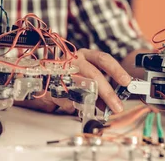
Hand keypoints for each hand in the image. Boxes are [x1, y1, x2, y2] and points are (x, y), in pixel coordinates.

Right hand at [15, 49, 130, 114]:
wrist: (37, 76)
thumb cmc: (65, 77)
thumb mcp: (85, 79)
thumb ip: (97, 91)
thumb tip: (111, 104)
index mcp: (84, 56)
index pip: (103, 59)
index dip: (116, 70)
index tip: (127, 82)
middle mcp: (73, 59)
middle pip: (93, 73)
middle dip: (107, 92)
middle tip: (117, 106)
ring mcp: (61, 69)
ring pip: (80, 84)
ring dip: (91, 100)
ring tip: (98, 110)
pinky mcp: (51, 80)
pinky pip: (65, 95)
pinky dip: (71, 104)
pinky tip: (73, 106)